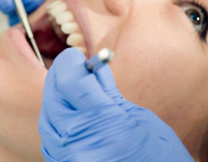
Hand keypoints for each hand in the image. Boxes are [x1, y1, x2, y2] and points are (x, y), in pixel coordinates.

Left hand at [39, 48, 192, 161]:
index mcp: (103, 125)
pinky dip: (58, 119)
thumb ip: (107, 91)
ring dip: (58, 97)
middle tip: (75, 68)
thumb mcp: (139, 118)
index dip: (70, 62)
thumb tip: (90, 67)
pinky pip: (50, 136)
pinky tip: (75, 115)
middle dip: (61, 76)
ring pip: (47, 114)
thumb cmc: (160, 157)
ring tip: (78, 92)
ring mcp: (67, 159)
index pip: (69, 80)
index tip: (76, 56)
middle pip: (53, 95)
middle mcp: (77, 144)